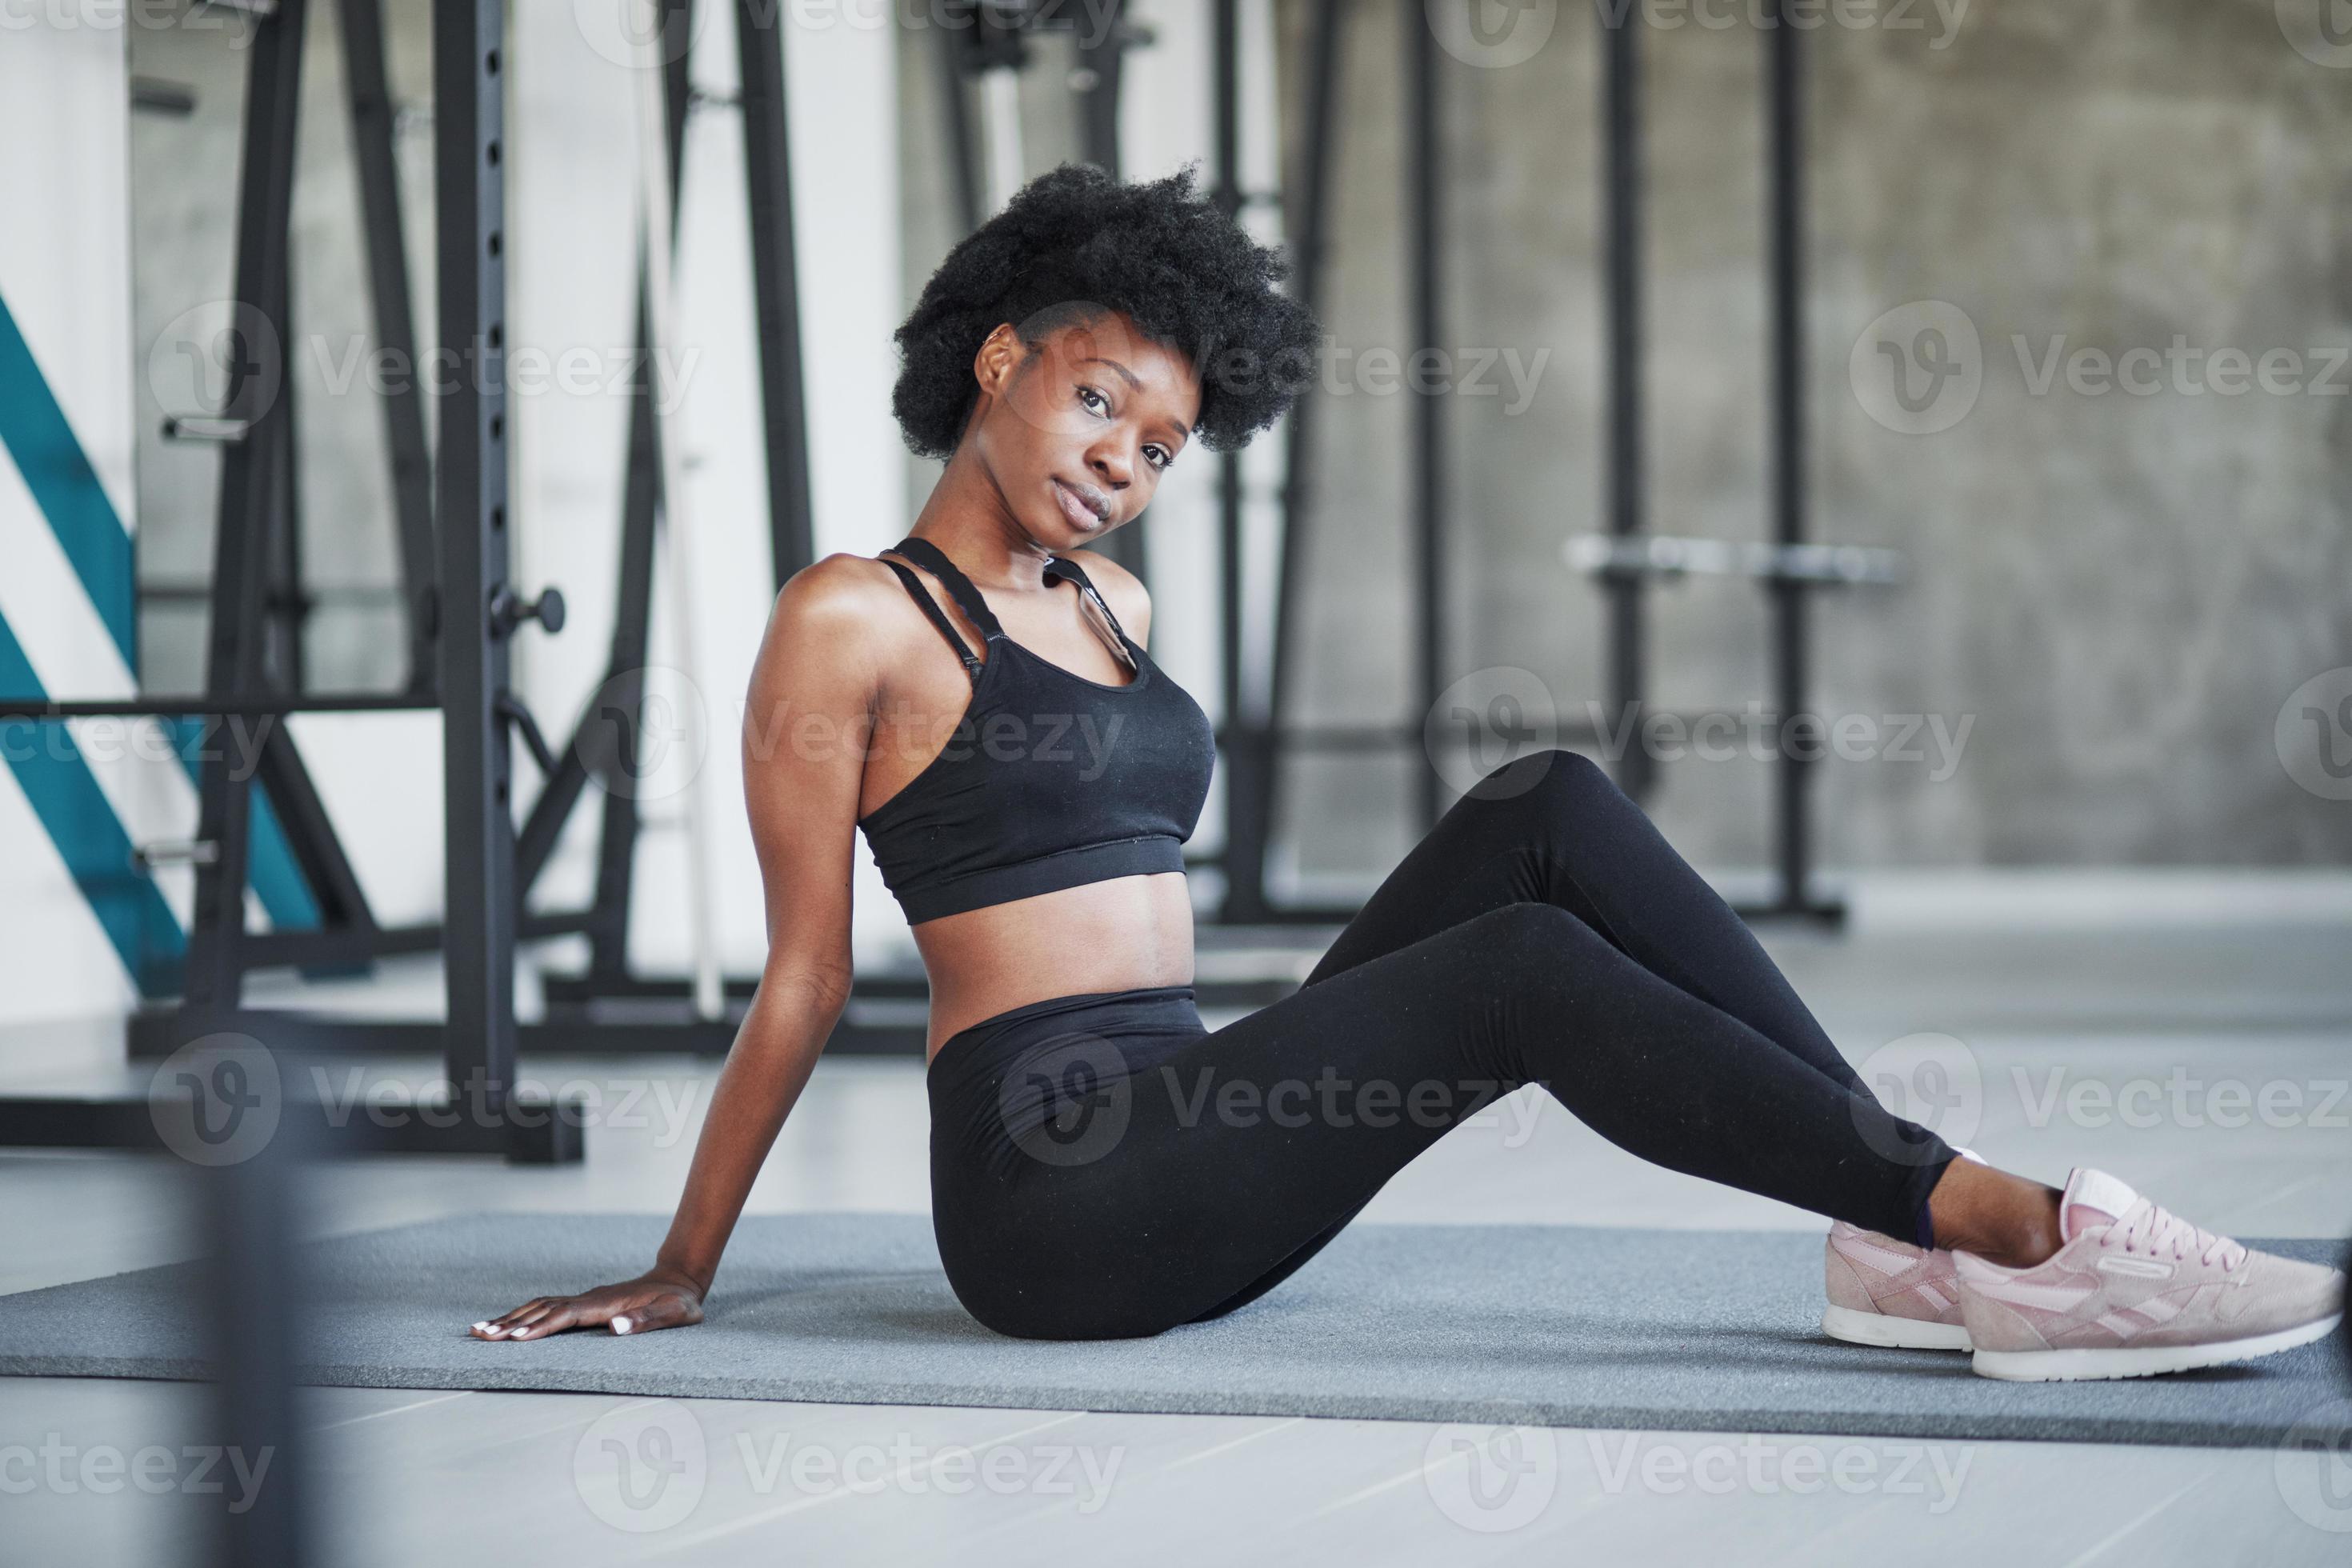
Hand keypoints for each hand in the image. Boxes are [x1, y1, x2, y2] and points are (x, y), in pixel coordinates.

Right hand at [469, 1266, 704, 1340]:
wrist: (679, 1279)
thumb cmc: (678, 1302)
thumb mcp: (673, 1314)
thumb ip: (648, 1320)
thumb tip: (617, 1327)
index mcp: (606, 1303)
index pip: (565, 1315)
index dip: (540, 1327)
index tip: (514, 1339)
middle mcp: (589, 1298)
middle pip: (543, 1309)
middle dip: (511, 1323)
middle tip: (480, 1336)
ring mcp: (585, 1298)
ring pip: (540, 1306)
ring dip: (510, 1318)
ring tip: (480, 1331)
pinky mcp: (584, 1302)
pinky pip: (547, 1307)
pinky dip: (524, 1315)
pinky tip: (509, 1324)